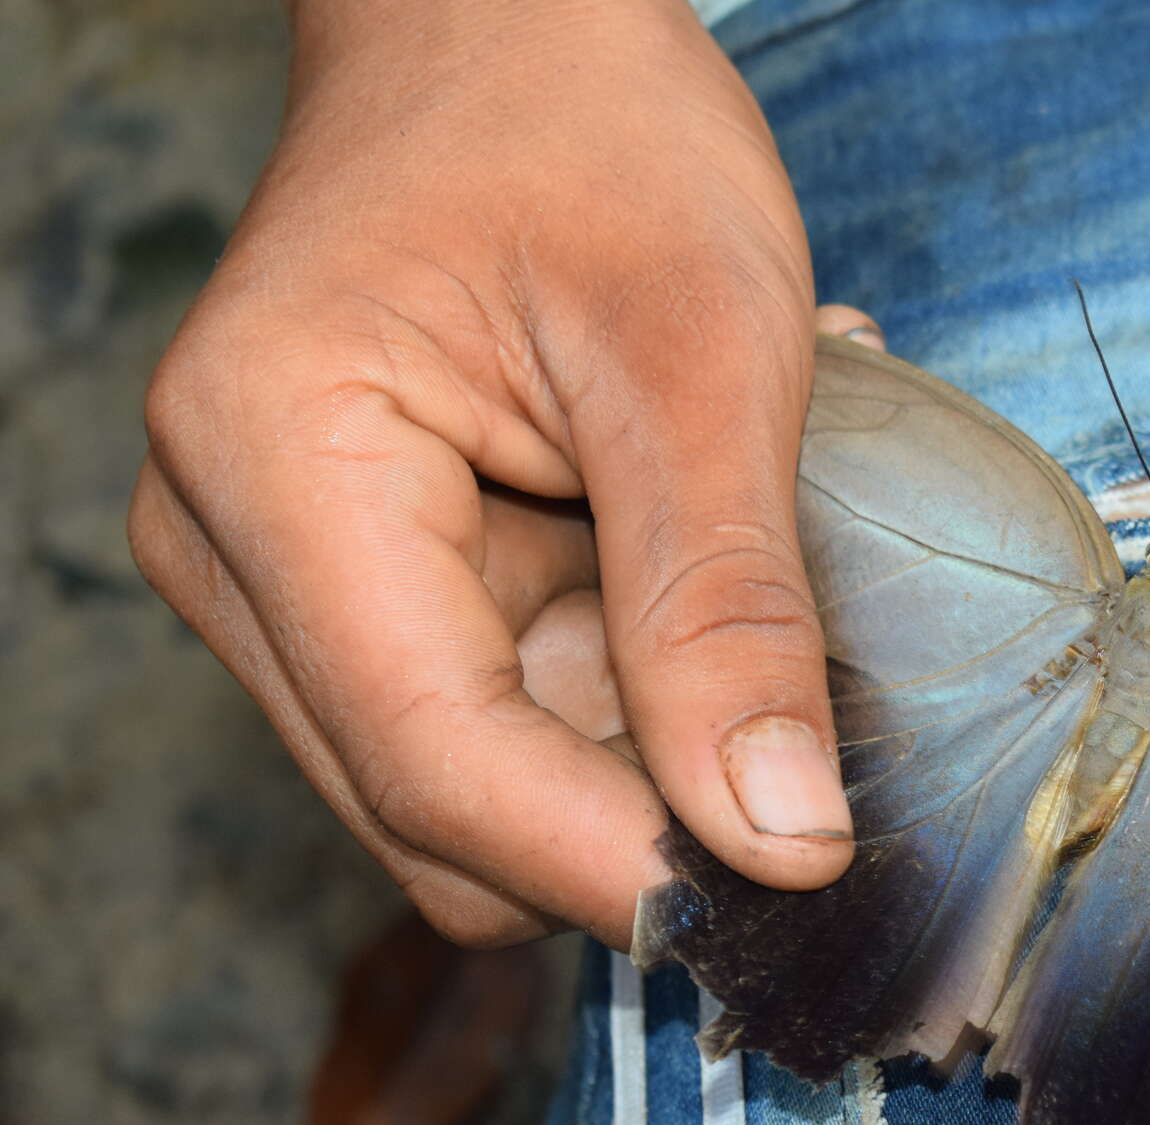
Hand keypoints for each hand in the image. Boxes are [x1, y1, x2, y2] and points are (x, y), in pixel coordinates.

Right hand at [131, 0, 859, 948]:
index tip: (778, 895)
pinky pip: (491, 717)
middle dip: (620, 806)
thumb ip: (728, 603)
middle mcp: (238, 549)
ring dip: (622, 742)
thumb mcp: (705, 354)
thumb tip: (778, 838)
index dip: (611, 858)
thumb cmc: (594, 134)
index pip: (434, 762)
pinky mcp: (350, 587)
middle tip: (792, 726)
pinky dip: (607, 689)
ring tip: (720, 589)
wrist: (513, 38)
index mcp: (278, 467)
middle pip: (437, 810)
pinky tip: (668, 576)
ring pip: (469, 788)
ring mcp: (285, 579)